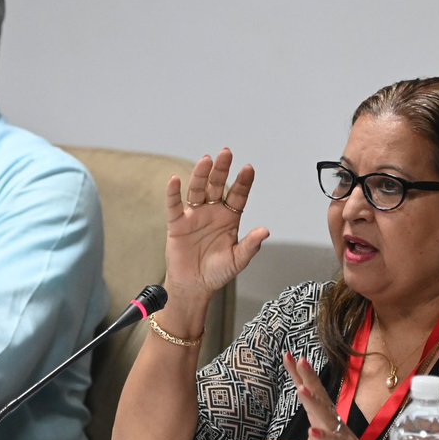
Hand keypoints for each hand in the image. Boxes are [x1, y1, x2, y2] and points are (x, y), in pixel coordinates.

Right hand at [165, 148, 268, 306]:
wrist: (194, 286)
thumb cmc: (217, 272)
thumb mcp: (238, 260)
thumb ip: (250, 245)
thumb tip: (265, 231)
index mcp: (230, 217)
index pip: (238, 195)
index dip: (243, 182)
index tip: (248, 169)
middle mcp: (212, 211)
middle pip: (217, 185)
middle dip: (222, 169)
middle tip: (226, 153)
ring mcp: (194, 215)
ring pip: (198, 190)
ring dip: (201, 174)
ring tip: (206, 160)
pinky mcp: (177, 223)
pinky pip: (174, 205)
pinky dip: (173, 192)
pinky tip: (175, 180)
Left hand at [252, 353, 387, 439]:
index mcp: (321, 421)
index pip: (309, 394)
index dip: (299, 376)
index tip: (288, 356)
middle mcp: (331, 424)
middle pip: (319, 398)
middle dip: (309, 379)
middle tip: (299, 360)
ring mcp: (340, 437)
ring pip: (326, 416)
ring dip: (314, 403)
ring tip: (302, 389)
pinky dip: (325, 437)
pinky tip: (314, 430)